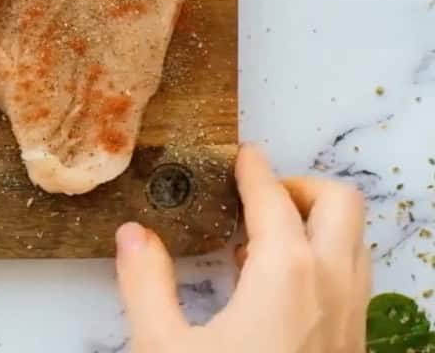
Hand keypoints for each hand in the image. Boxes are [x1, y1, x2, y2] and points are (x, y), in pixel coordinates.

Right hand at [115, 144, 369, 352]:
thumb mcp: (163, 347)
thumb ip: (145, 283)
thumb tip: (133, 236)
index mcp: (285, 273)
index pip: (273, 196)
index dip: (252, 168)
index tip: (239, 154)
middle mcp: (331, 286)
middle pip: (340, 204)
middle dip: (300, 186)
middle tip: (258, 193)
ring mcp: (351, 318)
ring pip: (354, 241)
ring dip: (316, 222)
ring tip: (262, 237)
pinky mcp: (353, 345)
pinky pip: (352, 279)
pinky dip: (323, 259)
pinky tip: (275, 286)